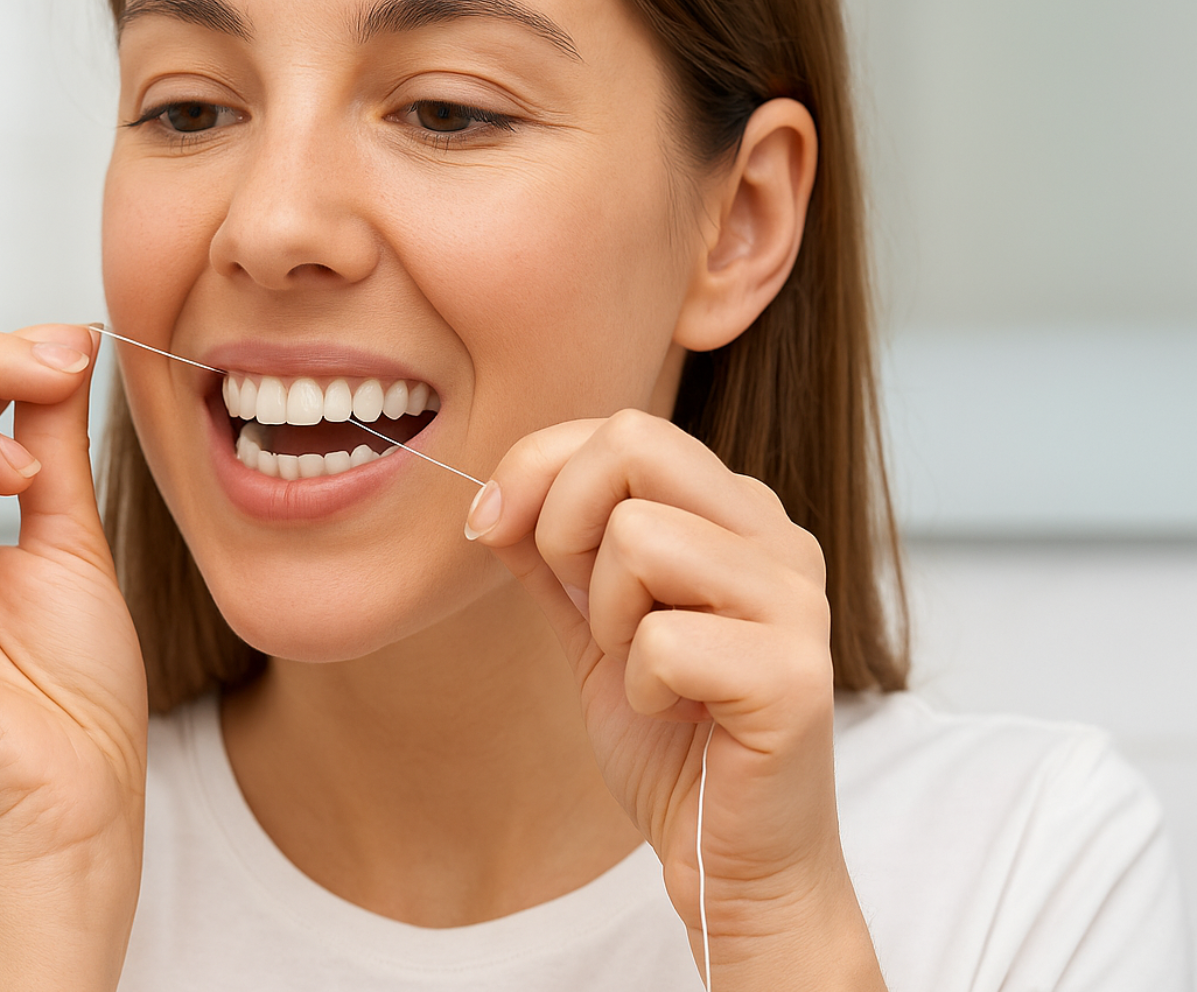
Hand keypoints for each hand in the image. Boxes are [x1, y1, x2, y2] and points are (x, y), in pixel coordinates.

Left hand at [469, 410, 882, 988]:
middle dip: (565, 521)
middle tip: (581, 603)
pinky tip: (671, 712)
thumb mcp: (593, 629)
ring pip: (640, 537)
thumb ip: (553, 557)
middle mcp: (778, 539)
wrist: (730, 859)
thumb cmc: (673, 743)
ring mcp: (796, 602)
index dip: (537, 466)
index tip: (491, 525)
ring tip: (638, 666)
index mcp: (736, 515)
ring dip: (605, 616)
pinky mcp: (794, 675)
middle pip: (636, 444)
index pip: (625, 428)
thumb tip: (494, 497)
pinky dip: (638, 685)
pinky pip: (662, 639)